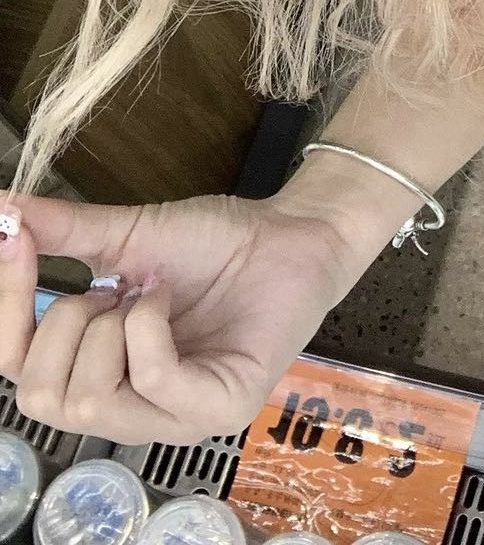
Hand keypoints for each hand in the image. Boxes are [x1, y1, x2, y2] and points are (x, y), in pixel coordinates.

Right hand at [0, 185, 367, 445]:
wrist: (289, 230)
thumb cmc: (212, 243)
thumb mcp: (126, 235)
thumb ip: (62, 233)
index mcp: (98, 375)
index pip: (17, 374)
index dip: (6, 311)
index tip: (14, 242)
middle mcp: (130, 410)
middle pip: (42, 400)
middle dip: (63, 324)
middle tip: (110, 288)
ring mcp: (175, 419)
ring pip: (90, 400)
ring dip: (110, 326)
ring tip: (147, 293)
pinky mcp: (220, 410)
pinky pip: (151, 381)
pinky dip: (149, 328)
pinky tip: (167, 297)